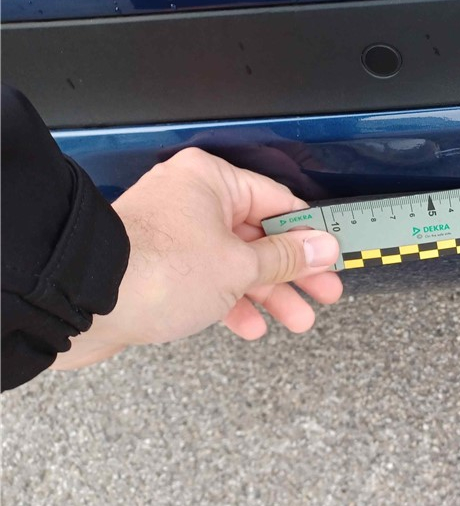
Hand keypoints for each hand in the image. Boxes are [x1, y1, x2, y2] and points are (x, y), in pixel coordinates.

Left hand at [53, 148, 342, 369]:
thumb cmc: (154, 269)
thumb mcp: (240, 266)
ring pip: (234, 262)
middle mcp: (191, 201)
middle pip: (258, 236)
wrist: (83, 303)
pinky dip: (230, 300)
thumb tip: (322, 247)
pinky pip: (206, 279)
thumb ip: (286, 258)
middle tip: (321, 295)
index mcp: (212, 181)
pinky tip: (249, 324)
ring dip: (266, 293)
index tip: (329, 260)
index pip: (279, 203)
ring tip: (294, 320)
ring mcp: (172, 234)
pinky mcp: (156, 266)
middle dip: (291, 273)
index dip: (309, 236)